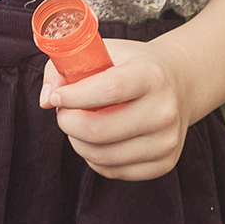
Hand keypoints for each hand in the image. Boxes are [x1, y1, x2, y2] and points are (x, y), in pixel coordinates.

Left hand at [38, 0, 224, 181]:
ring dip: (78, 142)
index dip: (74, 97)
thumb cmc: (132, 66)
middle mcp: (165, 110)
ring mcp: (167, 141)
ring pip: (101, 156)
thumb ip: (66, 68)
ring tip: (79, 125)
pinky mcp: (164, 163)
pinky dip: (95, 158)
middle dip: (68, 123)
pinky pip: (113, 171)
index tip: (56, 97)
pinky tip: (99, 140)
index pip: (109, 90)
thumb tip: (46, 100)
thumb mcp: (104, 52)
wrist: (179, 84)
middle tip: (63, 113)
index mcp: (151, 75)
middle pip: (99, 130)